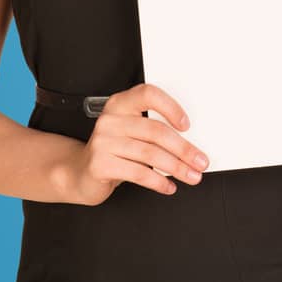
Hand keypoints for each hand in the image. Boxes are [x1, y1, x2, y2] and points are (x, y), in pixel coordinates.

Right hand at [65, 83, 209, 204]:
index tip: (187, 126)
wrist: (80, 172)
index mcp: (121, 104)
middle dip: (184, 149)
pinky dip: (158, 181)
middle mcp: (110, 120)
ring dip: (177, 168)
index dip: (171, 107)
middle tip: (201, 162)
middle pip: (156, 131)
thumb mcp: (132, 133)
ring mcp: (102, 142)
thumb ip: (154, 131)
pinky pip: (138, 173)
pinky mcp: (99, 164)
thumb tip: (191, 145)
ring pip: (150, 154)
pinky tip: (168, 186)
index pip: (148, 94)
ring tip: (191, 176)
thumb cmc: (114, 151)